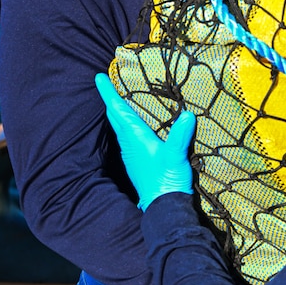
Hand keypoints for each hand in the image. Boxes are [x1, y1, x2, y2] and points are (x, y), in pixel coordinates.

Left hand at [95, 74, 195, 209]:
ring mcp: (132, 153)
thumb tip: (187, 114)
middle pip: (116, 116)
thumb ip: (179, 135)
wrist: (163, 207)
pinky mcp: (138, 160)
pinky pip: (127, 136)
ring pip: (120, 126)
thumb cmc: (167, 180)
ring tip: (117, 99)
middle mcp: (129, 144)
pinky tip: (134, 125)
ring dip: (117, 111)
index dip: (108, 93)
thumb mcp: (175, 156)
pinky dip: (126, 124)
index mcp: (135, 138)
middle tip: (104, 82)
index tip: (98, 77)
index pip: (119, 110)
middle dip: (110, 98)